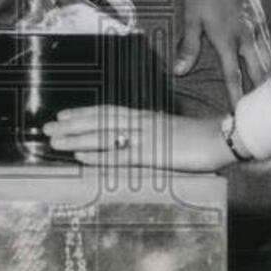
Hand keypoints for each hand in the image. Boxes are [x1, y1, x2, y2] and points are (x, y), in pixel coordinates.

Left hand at [42, 106, 233, 172]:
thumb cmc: (201, 137)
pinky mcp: (154, 155)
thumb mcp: (171, 132)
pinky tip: (82, 158)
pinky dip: (99, 156)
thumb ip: (152, 134)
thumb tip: (134, 141)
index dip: (83, 113)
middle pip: (99, 121)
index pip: (108, 112)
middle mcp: (141, 123)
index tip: (63, 114)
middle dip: (71, 124)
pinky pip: (120, 156)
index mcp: (145, 118)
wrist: (224, 137)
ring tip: (55, 140)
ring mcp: (146, 138)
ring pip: (103, 136)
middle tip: (46, 127)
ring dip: (76, 138)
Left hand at [173, 0, 261, 109]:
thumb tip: (180, 71)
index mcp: (227, 41)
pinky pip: (267, 51)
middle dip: (261, 95)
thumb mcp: (191, 17)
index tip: (239, 116)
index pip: (234, 76)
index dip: (236, 97)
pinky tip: (270, 76)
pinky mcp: (257, 26)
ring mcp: (254, 33)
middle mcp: (245, 40)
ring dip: (268, 82)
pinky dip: (270, 67)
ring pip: (266, 63)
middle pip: (258, 73)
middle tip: (263, 115)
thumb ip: (188, 46)